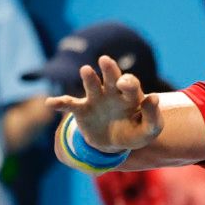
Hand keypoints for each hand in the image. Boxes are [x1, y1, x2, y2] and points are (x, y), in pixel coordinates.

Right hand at [45, 54, 162, 152]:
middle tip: (105, 61)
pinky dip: (59, 103)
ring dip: (89, 78)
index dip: (128, 83)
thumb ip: (153, 116)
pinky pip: (69, 104)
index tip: (124, 84)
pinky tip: (51, 103)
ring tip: (86, 70)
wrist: (113, 144)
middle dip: (109, 69)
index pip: (131, 85)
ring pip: (91, 84)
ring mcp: (96, 99)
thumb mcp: (149, 130)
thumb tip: (154, 97)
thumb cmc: (135, 133)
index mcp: (130, 96)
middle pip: (111, 77)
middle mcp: (112, 92)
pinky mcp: (81, 110)